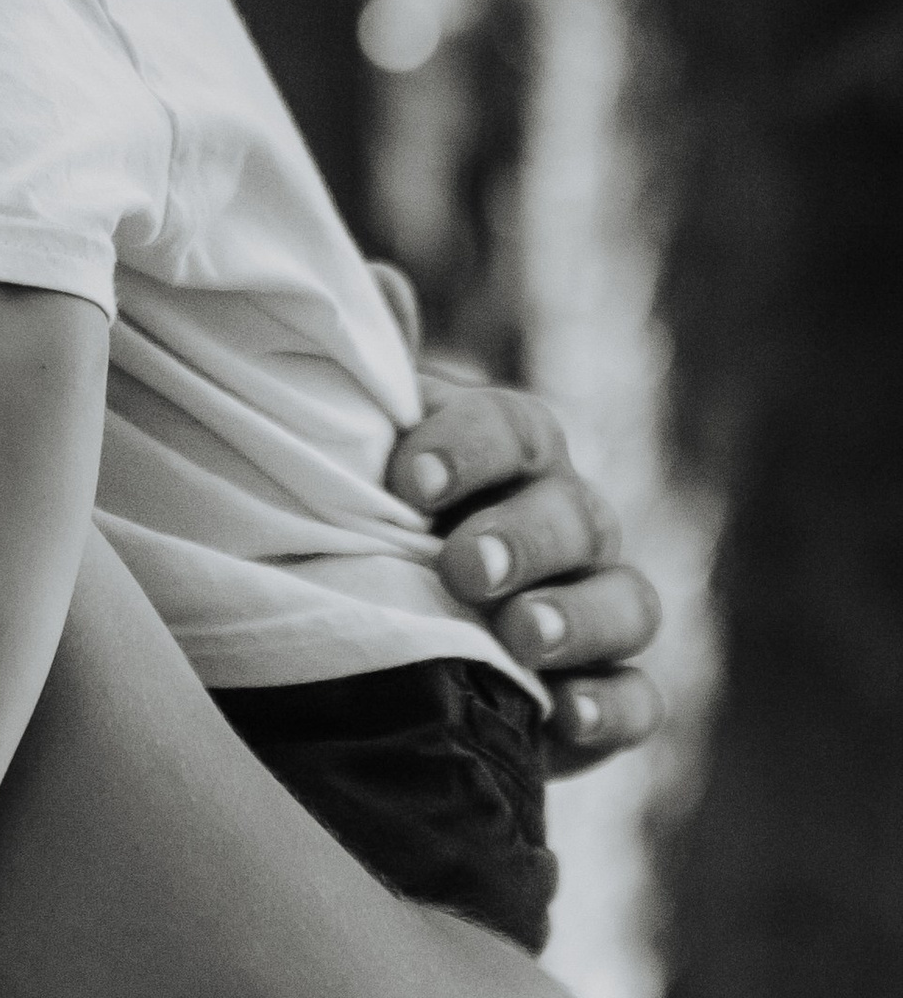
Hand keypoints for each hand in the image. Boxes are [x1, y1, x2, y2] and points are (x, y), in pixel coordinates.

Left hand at [377, 283, 663, 775]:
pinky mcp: (602, 697)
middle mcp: (568, 522)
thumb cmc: (369, 526)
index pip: (513, 427)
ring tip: (521, 635)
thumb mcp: (357, 457)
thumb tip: (381, 282)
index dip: (467, 447)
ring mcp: (596, 609)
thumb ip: (374, 382)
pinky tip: (567, 715)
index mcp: (510, 455)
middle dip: (522, 538)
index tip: (405, 483)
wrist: (370, 651)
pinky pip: (640, 698)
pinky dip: (612, 706)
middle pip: (575, 513)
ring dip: (576, 615)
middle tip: (465, 568)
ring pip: (627, 600)